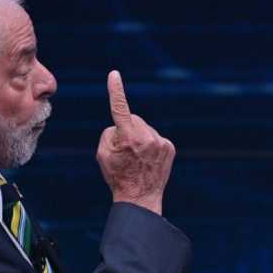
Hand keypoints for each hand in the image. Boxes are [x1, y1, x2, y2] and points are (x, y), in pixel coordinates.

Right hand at [96, 70, 174, 213]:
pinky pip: (155, 137)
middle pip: (133, 119)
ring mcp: (161, 142)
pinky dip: (150, 144)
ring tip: (137, 157)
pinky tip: (148, 159)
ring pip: (145, 128)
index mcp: (128, 137)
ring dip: (139, 137)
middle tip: (125, 150)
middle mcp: (147, 137)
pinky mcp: (170, 147)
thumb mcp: (102, 153)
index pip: (119, 108)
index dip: (116, 90)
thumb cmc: (117, 175)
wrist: (140, 197)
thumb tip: (122, 124)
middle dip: (127, 128)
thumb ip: (110, 132)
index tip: (114, 75)